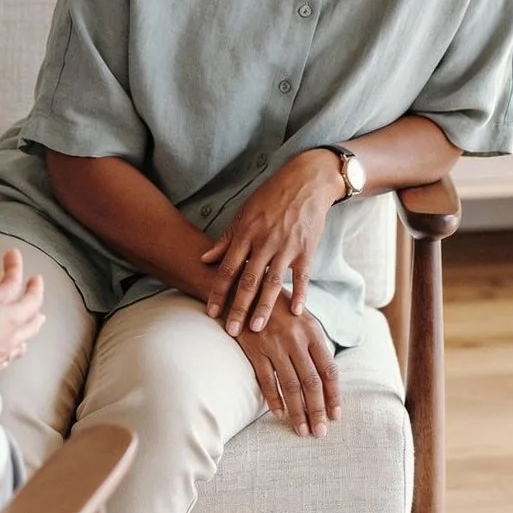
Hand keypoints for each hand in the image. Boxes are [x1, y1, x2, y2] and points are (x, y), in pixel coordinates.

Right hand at [0, 248, 44, 371]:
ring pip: (25, 336)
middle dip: (33, 293)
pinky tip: (15, 348)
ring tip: (37, 318)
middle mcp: (6, 333)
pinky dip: (17, 346)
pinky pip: (11, 355)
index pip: (13, 284)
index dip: (14, 266)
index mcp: (2, 313)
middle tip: (34, 282)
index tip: (12, 255)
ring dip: (31, 323)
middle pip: (29, 311)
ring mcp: (0, 352)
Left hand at [200, 150, 341, 335]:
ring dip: (265, 307)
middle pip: (248, 280)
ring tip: (257, 328)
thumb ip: (226, 240)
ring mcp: (287, 247)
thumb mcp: (243, 214)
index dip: (218, 291)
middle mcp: (264, 242)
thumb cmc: (270, 198)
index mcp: (246, 233)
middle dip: (238, 307)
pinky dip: (300, 293)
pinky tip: (295, 312)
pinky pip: (302, 276)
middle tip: (231, 330)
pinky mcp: (307, 249)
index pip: (228, 268)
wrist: (305, 182)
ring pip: (273, 282)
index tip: (211, 312)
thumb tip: (205, 259)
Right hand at [234, 294, 340, 437]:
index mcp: (312, 332)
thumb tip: (327, 377)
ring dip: (298, 412)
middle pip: (311, 382)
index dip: (334, 395)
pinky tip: (280, 414)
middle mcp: (296, 339)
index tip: (336, 415)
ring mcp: (274, 344)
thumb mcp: (302, 318)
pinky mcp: (254, 348)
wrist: (244, 289)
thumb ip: (314, 344)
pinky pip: (266, 380)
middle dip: (317, 410)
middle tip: (320, 432)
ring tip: (303, 430)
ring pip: (290, 385)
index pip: (329, 370)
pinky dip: (274, 399)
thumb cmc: (277, 307)